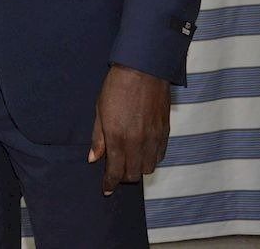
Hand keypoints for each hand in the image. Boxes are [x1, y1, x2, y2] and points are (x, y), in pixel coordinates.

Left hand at [88, 64, 171, 193]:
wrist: (143, 70)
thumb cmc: (116, 87)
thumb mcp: (99, 111)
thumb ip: (98, 138)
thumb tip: (93, 159)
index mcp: (118, 137)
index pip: (115, 171)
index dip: (110, 183)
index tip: (106, 189)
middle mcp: (138, 142)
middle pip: (134, 174)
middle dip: (123, 176)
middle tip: (115, 171)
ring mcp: (154, 138)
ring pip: (148, 168)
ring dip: (138, 168)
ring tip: (129, 160)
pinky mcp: (165, 132)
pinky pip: (160, 156)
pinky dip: (151, 159)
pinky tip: (142, 152)